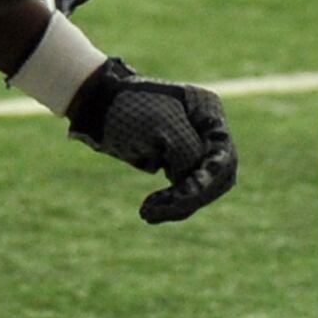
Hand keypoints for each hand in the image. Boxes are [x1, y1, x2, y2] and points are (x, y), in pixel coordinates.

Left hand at [67, 59, 237, 221]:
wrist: (94, 104)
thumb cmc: (128, 108)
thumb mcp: (163, 128)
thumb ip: (189, 154)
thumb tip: (197, 187)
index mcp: (207, 112)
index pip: (223, 153)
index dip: (210, 176)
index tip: (188, 191)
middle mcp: (205, 130)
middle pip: (217, 175)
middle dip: (192, 195)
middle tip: (164, 207)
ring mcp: (192, 146)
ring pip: (200, 187)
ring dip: (178, 204)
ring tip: (147, 213)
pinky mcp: (174, 161)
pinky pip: (182, 190)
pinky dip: (169, 203)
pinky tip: (148, 211)